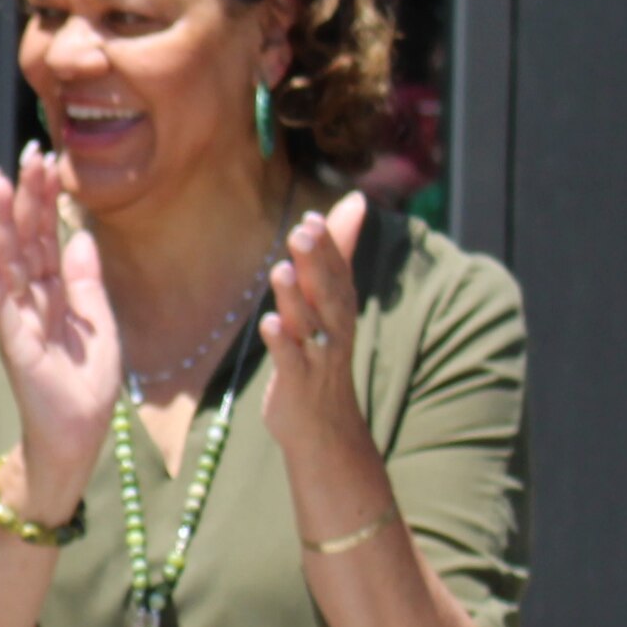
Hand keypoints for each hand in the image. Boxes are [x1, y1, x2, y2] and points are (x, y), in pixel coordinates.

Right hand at [0, 146, 118, 531]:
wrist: (79, 435)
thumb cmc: (87, 385)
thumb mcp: (100, 324)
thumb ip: (88, 281)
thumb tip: (83, 234)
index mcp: (55, 291)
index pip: (48, 234)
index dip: (47, 197)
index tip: (48, 158)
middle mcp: (32, 298)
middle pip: (27, 237)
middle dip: (26, 195)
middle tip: (26, 153)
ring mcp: (19, 317)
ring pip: (9, 260)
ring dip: (2, 220)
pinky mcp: (14, 341)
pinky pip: (1, 301)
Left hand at [257, 193, 399, 517]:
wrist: (324, 426)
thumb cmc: (322, 352)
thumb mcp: (331, 299)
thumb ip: (339, 250)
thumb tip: (357, 200)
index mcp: (339, 307)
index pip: (337, 271)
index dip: (327, 247)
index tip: (312, 219)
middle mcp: (332, 329)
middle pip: (326, 293)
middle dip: (315, 264)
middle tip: (301, 233)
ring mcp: (316, 357)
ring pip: (308, 325)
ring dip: (294, 298)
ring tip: (280, 271)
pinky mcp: (296, 383)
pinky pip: (290, 361)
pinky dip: (281, 343)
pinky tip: (269, 324)